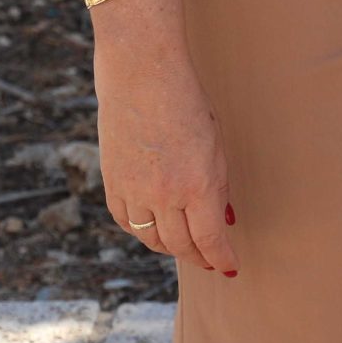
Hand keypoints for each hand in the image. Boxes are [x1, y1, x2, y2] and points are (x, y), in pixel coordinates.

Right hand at [95, 32, 239, 275]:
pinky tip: (154, 229)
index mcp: (198, 184)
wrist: (141, 75)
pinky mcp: (112, 185)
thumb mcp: (215, 144)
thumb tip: (222, 220)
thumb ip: (217, 185)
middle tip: (209, 260)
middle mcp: (164, 195)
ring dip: (171, 247)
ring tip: (185, 246)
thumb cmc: (187, 103)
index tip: (229, 267)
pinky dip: (142, 231)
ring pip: (152, 239)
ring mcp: (135, 192)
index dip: (220, 258)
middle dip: (199, 257)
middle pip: (181, 245)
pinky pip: (127, 222)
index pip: (209, 239)